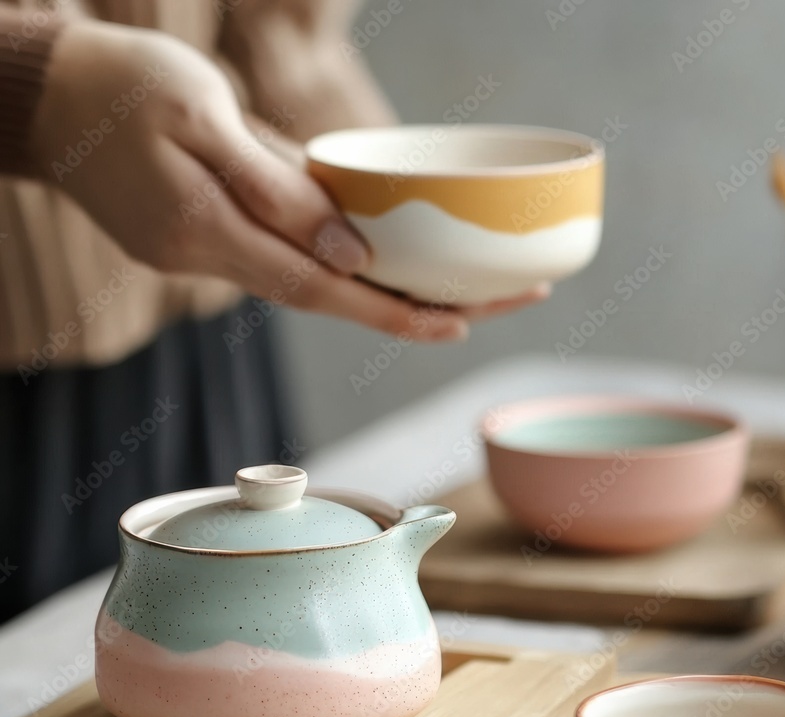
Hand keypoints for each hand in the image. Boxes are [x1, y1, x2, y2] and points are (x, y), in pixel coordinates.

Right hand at [30, 20, 546, 340]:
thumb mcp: (199, 119)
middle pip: (340, 297)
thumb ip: (276, 189)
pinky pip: (298, 256)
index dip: (396, 314)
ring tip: (469, 288)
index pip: (327, 291)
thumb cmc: (119, 89)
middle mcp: (224, 260)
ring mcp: (220, 253)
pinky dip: (351, 263)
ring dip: (392, 291)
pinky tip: (394, 259)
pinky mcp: (219, 236)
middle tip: (502, 303)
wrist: (49, 99)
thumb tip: (353, 247)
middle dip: (420, 307)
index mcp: (217, 238)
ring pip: (323, 282)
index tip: (463, 325)